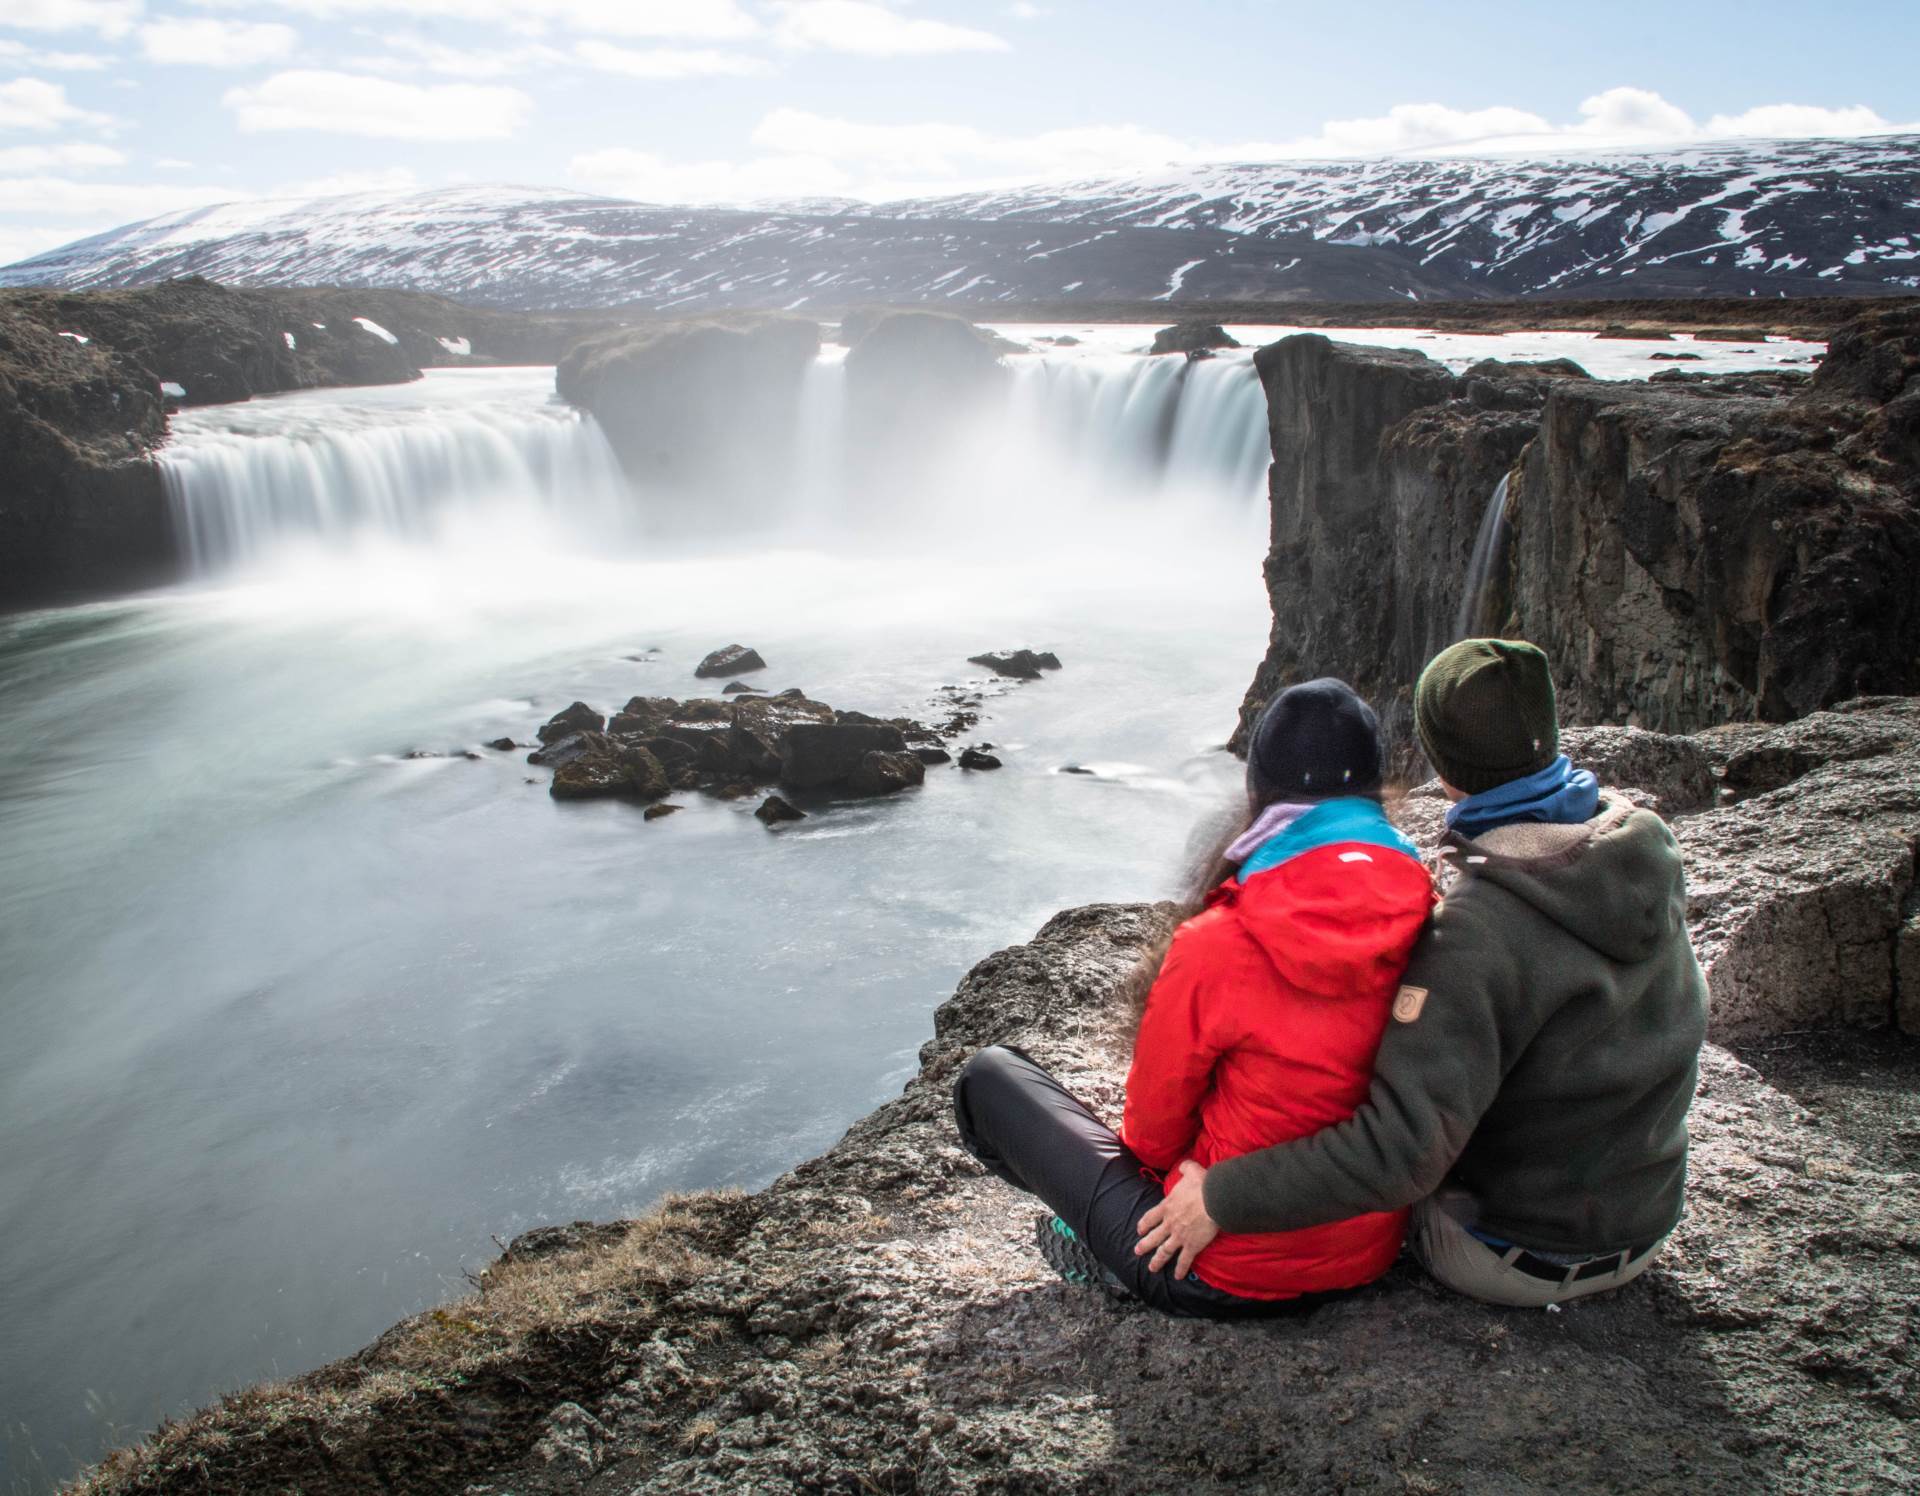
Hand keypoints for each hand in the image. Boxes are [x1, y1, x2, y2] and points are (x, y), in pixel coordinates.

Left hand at [1134, 1160, 1218, 1277]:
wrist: (1214, 1200)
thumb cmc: (1203, 1184)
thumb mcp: (1191, 1170)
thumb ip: (1185, 1168)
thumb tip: (1185, 1166)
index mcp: (1167, 1207)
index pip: (1150, 1217)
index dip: (1144, 1224)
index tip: (1139, 1230)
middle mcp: (1170, 1223)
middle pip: (1153, 1237)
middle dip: (1145, 1245)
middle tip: (1137, 1251)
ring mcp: (1179, 1236)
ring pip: (1165, 1251)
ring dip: (1157, 1261)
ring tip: (1151, 1268)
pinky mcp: (1192, 1245)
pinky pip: (1184, 1260)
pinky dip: (1180, 1269)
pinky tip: (1177, 1277)